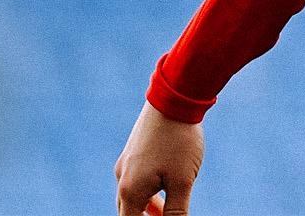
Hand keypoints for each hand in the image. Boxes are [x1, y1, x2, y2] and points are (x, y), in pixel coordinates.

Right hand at [115, 101, 202, 215]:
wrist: (174, 100)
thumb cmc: (179, 142)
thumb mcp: (182, 181)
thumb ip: (176, 210)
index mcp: (130, 190)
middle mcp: (122, 177)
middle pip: (128, 212)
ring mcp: (126, 163)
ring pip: (132, 195)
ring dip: (147, 207)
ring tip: (165, 212)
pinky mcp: (134, 152)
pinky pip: (136, 180)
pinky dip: (148, 191)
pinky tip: (164, 191)